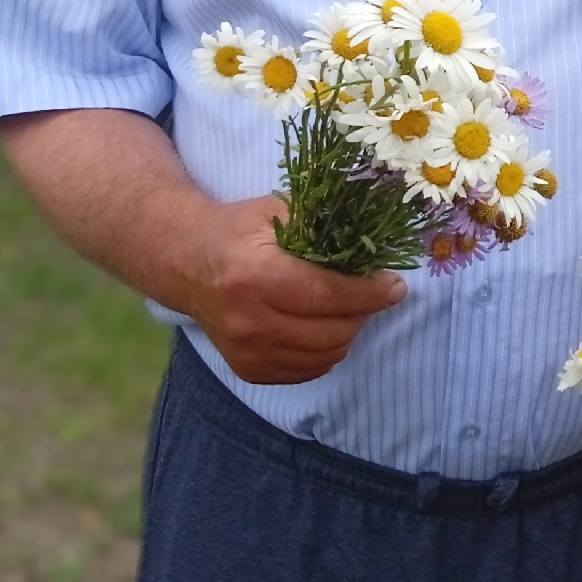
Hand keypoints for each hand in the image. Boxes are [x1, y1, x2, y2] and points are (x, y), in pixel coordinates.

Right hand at [184, 194, 406, 384]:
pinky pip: (308, 370)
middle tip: (374, 294)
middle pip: (331, 331)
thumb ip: (322, 224)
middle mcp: (248, 320)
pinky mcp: (248, 370)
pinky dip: (326, 351)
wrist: (186, 263)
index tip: (395, 286)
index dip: (369, 294)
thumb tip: (376, 237)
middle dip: (364, 313)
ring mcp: (246, 351)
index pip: (327, 296)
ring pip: (325, 355)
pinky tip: (324, 326)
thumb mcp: (275, 212)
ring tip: (349, 309)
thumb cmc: (237, 231)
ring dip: (348, 332)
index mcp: (255, 276)